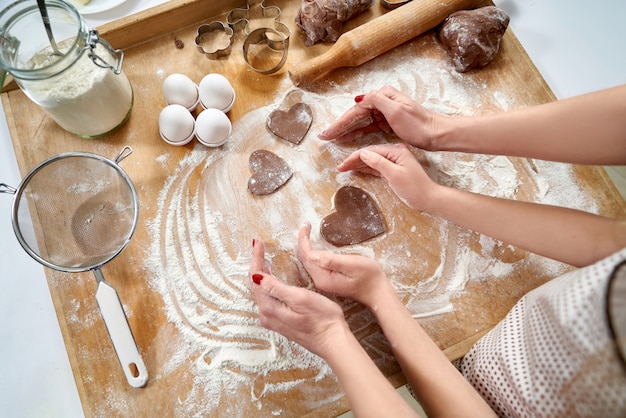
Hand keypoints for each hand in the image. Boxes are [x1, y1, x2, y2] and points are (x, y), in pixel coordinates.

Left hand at [249, 238, 347, 357]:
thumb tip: (256, 277)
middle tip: (259, 247)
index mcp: (270, 307)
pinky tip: (272, 280)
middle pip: (256, 285)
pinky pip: (268, 299)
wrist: (333, 342)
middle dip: (257, 264)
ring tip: (263, 259)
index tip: (258, 243)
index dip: (256, 258)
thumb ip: (276, 288)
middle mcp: (267, 315)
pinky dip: (268, 286)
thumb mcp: (299, 298)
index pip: (256, 278)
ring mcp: (273, 320)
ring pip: (261, 292)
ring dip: (261, 275)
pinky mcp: (281, 322)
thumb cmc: (322, 319)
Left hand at [297, 223, 392, 307]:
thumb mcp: (353, 264)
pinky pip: (313, 264)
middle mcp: (320, 281)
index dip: (304, 240)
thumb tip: (314, 254)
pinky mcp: (326, 280)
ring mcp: (322, 281)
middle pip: (304, 259)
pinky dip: (311, 252)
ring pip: (308, 262)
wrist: (377, 291)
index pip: (307, 256)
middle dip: (302, 241)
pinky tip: (312, 246)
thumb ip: (332, 260)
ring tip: (307, 232)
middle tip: (306, 226)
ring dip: (305, 246)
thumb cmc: (369, 277)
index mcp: (324, 278)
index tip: (306, 226)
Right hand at [318, 85, 441, 149]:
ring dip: (346, 130)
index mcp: (382, 96)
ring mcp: (384, 112)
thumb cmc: (418, 124)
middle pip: (355, 115)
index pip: (355, 110)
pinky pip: (368, 127)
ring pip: (360, 121)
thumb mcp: (397, 110)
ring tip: (332, 138)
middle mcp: (382, 101)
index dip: (340, 122)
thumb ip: (377, 101)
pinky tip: (348, 137)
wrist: (435, 133)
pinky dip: (357, 132)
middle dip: (339, 126)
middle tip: (324, 136)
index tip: (327, 132)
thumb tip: (359, 98)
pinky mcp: (388, 122)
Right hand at [338, 143, 438, 212]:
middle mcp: (394, 152)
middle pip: (370, 154)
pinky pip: (376, 167)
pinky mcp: (393, 170)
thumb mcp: (394, 174)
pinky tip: (357, 170)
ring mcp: (394, 161)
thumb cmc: (414, 188)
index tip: (342, 165)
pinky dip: (366, 168)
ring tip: (344, 169)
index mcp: (395, 150)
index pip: (370, 151)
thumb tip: (362, 153)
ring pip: (372, 160)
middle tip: (340, 168)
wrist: (428, 199)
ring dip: (358, 164)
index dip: (354, 157)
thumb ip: (378, 162)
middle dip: (354, 160)